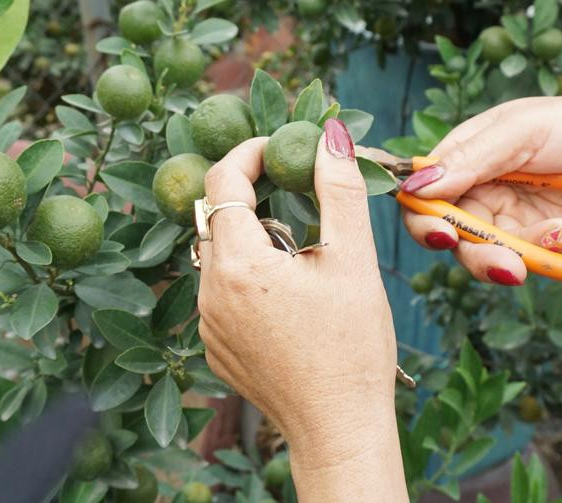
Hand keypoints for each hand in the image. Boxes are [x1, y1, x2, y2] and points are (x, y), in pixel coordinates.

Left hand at [197, 119, 407, 502]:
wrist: (338, 428)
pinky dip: (248, 277)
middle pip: (218, 217)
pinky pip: (222, 292)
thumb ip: (339, 190)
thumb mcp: (353, 260)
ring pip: (219, 256)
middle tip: (295, 188)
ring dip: (253, 238)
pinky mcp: (215, 348)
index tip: (281, 145)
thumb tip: (329, 134)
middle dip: (254, 194)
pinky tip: (289, 295)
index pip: (223, 182)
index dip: (249, 152)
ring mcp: (208, 324)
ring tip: (302, 253)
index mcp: (238, 265)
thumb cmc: (351, 348)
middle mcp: (209, 292)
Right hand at [401, 96, 561, 284]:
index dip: (423, 219)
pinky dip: (554, 251)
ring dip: (517, 259)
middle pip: (451, 237)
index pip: (422, 196)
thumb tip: (418, 186)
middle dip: (475, 254)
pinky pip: (532, 260)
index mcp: (463, 159)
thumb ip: (471, 160)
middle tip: (503, 265)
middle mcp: (477, 193)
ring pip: (489, 257)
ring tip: (558, 239)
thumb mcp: (520, 132)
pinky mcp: (537, 242)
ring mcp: (506, 220)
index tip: (441, 234)